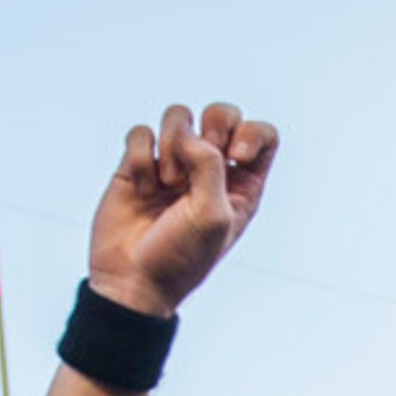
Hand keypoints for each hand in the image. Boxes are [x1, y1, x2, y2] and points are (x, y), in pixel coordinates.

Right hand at [89, 103, 279, 318]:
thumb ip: (211, 166)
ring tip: (168, 183)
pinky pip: (142, 133)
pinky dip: (141, 156)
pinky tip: (142, 188)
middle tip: (200, 158)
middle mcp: (210, 170)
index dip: (250, 133)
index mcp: (242, 185)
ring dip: (173, 142)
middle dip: (213, 124)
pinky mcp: (138, 165)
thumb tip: (190, 133)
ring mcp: (174, 164)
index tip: (235, 156)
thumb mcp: (213, 216)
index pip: (262, 135)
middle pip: (222, 114)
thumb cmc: (181, 258)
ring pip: (178, 115)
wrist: (133, 281)